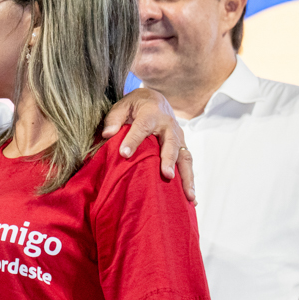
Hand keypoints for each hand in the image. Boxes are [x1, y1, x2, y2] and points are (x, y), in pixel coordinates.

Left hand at [102, 88, 194, 202]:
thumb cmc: (136, 105)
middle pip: (171, 143)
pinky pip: (187, 163)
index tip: (124, 153)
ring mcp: (178, 137)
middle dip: (169, 160)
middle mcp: (169, 126)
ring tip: (188, 196)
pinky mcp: (182, 147)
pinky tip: (191, 199)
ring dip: (187, 176)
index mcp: (151, 114)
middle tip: (167, 175)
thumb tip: (107, 134)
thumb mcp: (122, 105)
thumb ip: (114, 118)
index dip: (133, 140)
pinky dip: (190, 181)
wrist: (156, 99)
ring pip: (184, 156)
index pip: (142, 127)